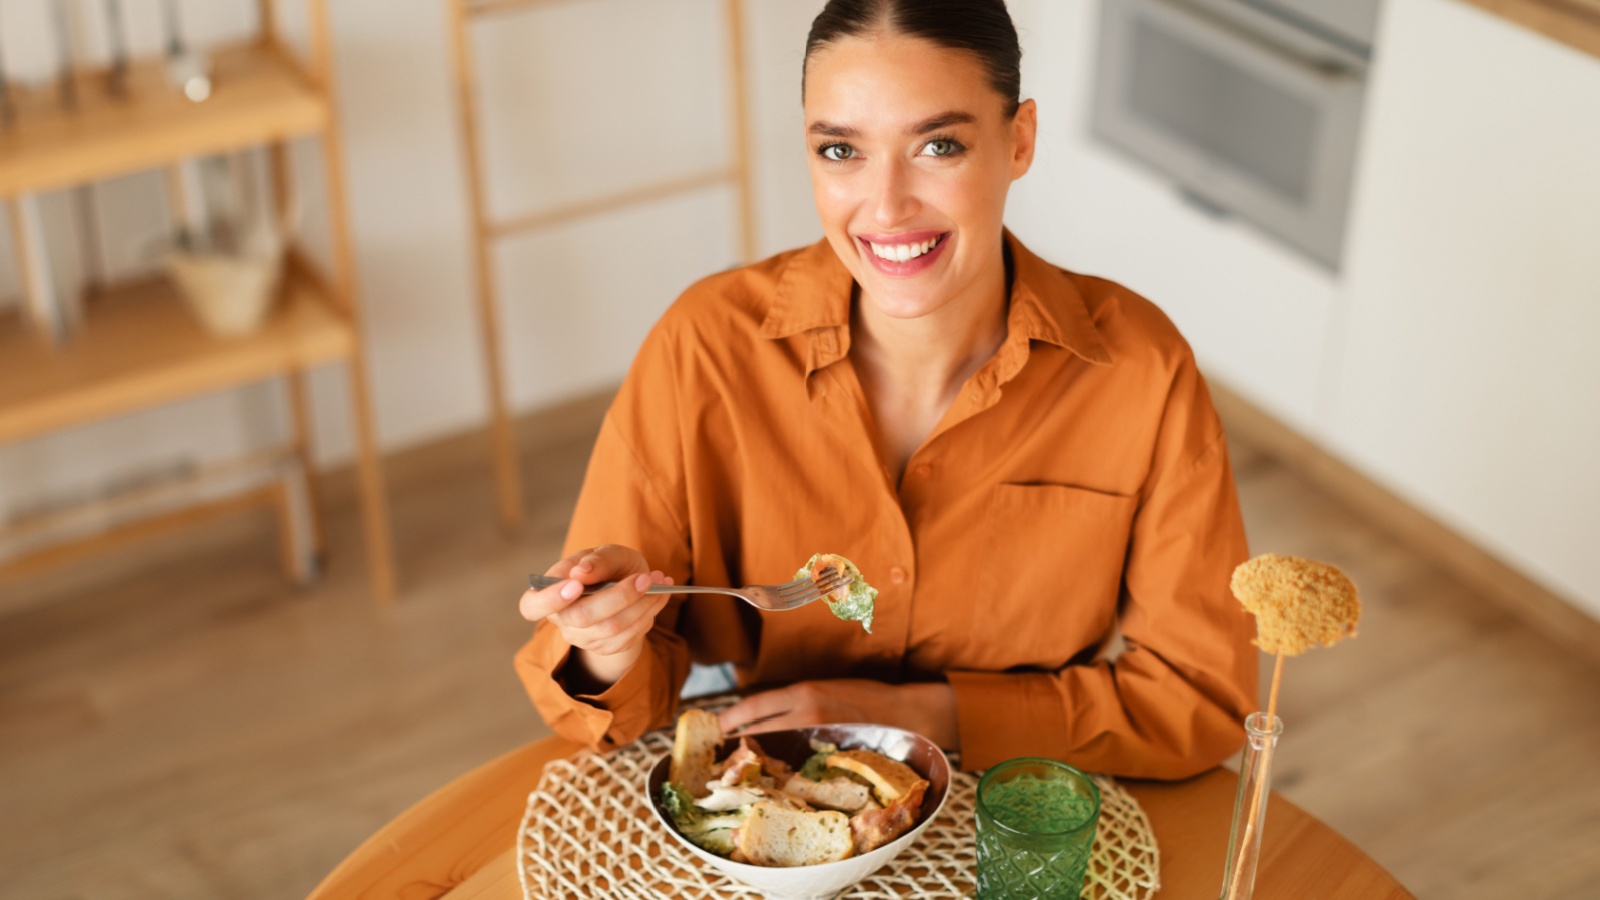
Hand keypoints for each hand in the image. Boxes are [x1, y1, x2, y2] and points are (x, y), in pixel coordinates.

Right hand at [519, 545, 672, 688]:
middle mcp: (562, 620)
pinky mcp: (607, 648)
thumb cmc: (611, 567)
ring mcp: (584, 638)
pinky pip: (629, 636)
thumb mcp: (608, 554)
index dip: (549, 599)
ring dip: (641, 604)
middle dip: (618, 596)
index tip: (576, 584)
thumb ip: (597, 560)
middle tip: (645, 578)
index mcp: (550, 593)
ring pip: (611, 628)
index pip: (532, 606)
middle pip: (582, 617)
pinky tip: (659, 595)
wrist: (629, 587)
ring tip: (659, 581)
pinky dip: (649, 613)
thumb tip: (581, 573)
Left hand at [717, 679, 959, 749]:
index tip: (715, 726)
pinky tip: (775, 775)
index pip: (756, 705)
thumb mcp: (824, 689)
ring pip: (777, 750)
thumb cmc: (864, 698)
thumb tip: (762, 719)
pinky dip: (783, 769)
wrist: (904, 713)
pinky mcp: (831, 757)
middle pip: (760, 731)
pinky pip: (798, 766)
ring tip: (740, 766)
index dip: (731, 717)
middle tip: (719, 754)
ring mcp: (819, 738)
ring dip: (757, 758)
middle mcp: (808, 714)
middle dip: (738, 743)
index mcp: (804, 693)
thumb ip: (796, 702)